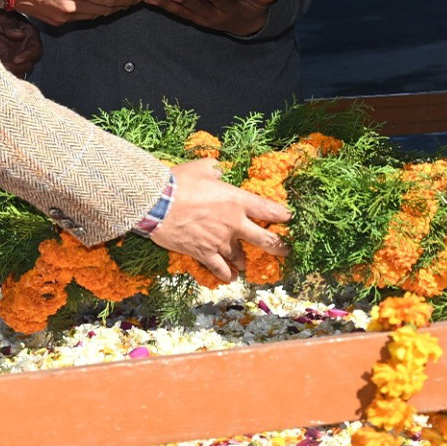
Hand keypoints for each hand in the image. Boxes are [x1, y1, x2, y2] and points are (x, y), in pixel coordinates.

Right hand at [0, 0, 141, 23]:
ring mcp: (64, 16)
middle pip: (105, 9)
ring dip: (109, 9)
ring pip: (95, 16)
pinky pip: (83, 18)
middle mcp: (70, 6)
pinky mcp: (58, 22)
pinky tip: (99, 3)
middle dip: (122, 4)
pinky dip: (94, 12)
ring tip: (121, 0)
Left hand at [0, 8, 41, 77]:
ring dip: (13, 73)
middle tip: (6, 66)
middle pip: (30, 62)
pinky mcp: (7, 64)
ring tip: (0, 70)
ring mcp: (16, 57)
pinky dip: (7, 76)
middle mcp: (25, 47)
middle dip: (20, 67)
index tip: (16, 59)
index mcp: (28, 34)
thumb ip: (10, 25)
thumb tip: (20, 35)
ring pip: (22, 71)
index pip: (35, 47)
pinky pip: (11, 74)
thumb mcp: (1, 16)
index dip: (28, 55)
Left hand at [145, 0, 277, 36]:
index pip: (223, 4)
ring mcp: (199, 17)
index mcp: (229, 10)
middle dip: (186, 1)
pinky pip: (174, 12)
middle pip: (198, 8)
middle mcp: (212, 16)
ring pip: (181, 11)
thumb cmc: (251, 7)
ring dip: (167, 4)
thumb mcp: (260, 3)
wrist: (243, 25)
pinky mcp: (190, 16)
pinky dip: (162, 5)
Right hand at [147, 159, 290, 282]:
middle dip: (278, 246)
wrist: (158, 204)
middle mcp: (234, 223)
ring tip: (245, 265)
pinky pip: (219, 268)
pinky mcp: (204, 253)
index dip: (281, 214)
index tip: (289, 218)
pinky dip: (225, 274)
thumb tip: (220, 171)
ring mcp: (219, 241)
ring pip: (239, 257)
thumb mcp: (201, 167)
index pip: (267, 209)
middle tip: (286, 251)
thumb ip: (216, 170)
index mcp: (237, 200)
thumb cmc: (179, 182)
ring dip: (244, 261)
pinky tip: (229, 278)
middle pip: (264, 240)